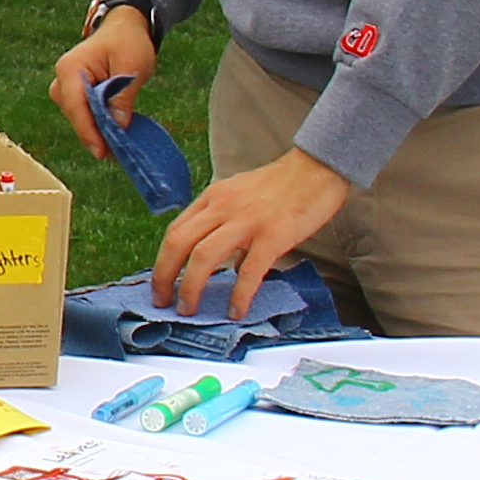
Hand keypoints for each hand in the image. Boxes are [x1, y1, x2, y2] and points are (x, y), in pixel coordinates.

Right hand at [48, 6, 157, 151]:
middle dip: (95, 134)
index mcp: (71, 68)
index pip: (76, 106)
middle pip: (76, 115)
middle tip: (118, 153)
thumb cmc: (127, 42)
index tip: (101, 151)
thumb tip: (118, 127)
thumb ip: (122, 97)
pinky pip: (85, 115)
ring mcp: (67, 89)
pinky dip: (99, 126)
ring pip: (80, 118)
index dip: (88, 131)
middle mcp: (63, 80)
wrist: (124, 29)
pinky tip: (115, 137)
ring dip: (98, 131)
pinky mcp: (76, 95)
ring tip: (120, 147)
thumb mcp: (131, 66)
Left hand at [155, 147, 353, 320]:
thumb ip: (227, 223)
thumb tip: (226, 263)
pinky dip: (239, 295)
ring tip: (189, 310)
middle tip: (163, 302)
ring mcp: (247, 220)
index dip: (162, 262)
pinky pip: (249, 270)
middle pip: (179, 243)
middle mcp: (223, 207)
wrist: (318, 168)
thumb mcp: (242, 196)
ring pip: (203, 256)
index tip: (160, 285)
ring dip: (191, 288)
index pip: (176, 231)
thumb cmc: (283, 185)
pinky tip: (236, 310)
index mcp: (214, 198)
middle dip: (164, 277)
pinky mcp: (273, 234)